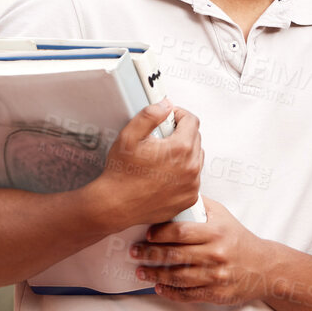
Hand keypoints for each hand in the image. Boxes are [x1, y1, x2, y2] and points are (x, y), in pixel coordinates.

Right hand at [87, 101, 202, 227]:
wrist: (115, 205)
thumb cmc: (121, 174)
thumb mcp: (130, 136)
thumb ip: (150, 115)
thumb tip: (165, 105)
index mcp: (180, 149)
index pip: (192, 121)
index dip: (178, 115)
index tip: (169, 118)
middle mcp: (191, 168)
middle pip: (195, 139)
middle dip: (180, 134)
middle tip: (160, 139)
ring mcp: (191, 185)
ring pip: (196, 159)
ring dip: (183, 154)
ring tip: (161, 158)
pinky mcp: (188, 199)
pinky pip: (192, 179)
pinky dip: (183, 174)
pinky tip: (164, 175)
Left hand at [131, 198, 271, 304]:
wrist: (265, 268)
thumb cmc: (239, 239)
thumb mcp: (224, 217)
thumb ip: (201, 206)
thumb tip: (175, 193)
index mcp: (216, 233)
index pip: (181, 232)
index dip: (160, 234)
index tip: (146, 234)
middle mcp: (216, 255)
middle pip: (175, 255)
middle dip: (150, 254)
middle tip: (134, 252)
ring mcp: (216, 277)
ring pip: (178, 277)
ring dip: (155, 275)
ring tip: (140, 271)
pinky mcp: (217, 294)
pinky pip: (188, 295)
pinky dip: (171, 292)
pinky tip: (158, 287)